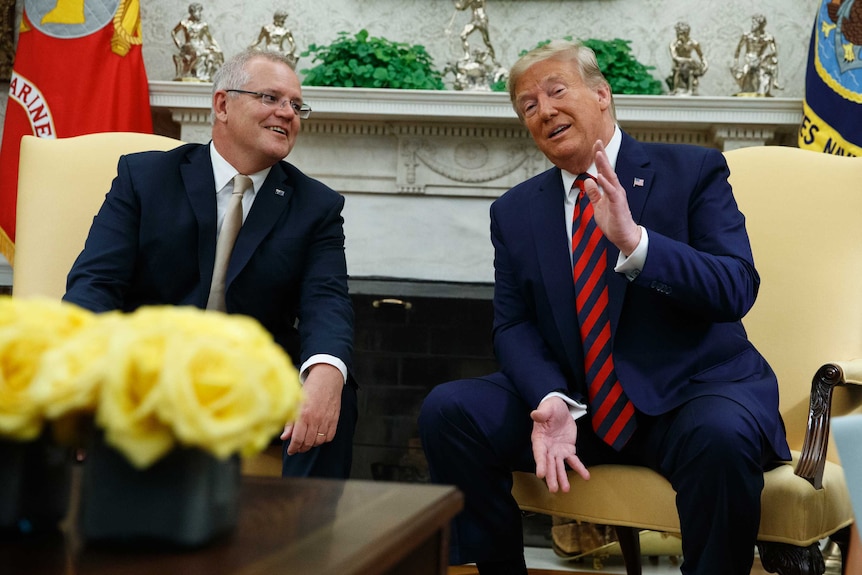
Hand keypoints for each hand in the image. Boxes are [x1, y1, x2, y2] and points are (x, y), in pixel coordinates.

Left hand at [281, 363, 342, 454]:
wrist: (327, 379)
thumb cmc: (310, 389)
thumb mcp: (296, 403)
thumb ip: (290, 422)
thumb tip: (284, 437)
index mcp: (303, 414)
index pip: (298, 438)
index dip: (293, 448)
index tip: (291, 451)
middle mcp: (315, 419)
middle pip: (308, 442)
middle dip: (301, 448)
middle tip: (297, 448)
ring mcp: (326, 420)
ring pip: (319, 441)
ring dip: (312, 444)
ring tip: (307, 442)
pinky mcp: (334, 420)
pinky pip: (329, 437)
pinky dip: (323, 440)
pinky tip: (318, 436)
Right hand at [531, 397, 589, 492]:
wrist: (561, 408)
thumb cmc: (550, 408)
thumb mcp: (547, 408)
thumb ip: (542, 413)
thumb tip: (535, 414)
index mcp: (539, 439)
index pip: (539, 453)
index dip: (540, 463)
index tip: (540, 474)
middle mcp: (547, 448)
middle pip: (548, 464)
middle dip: (551, 477)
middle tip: (554, 489)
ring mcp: (557, 451)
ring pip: (559, 467)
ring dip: (562, 478)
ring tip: (566, 490)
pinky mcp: (568, 450)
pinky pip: (574, 461)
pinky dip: (579, 468)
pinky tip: (586, 476)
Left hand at [588, 140, 641, 256]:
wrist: (624, 236)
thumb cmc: (613, 221)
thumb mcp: (599, 205)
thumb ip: (594, 193)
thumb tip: (588, 181)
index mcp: (610, 189)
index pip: (604, 170)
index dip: (599, 158)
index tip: (595, 145)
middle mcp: (615, 189)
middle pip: (608, 169)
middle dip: (602, 155)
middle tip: (597, 142)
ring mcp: (617, 196)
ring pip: (610, 177)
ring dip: (604, 165)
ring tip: (599, 154)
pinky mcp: (618, 204)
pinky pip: (611, 192)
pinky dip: (606, 184)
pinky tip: (600, 176)